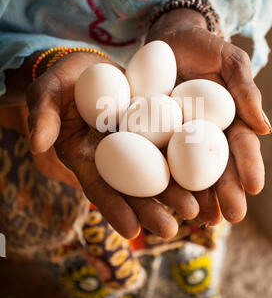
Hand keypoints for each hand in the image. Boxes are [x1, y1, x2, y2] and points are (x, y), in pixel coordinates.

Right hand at [26, 51, 199, 239]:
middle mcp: (114, 157)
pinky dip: (188, 161)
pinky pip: (172, 144)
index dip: (113, 208)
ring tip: (198, 210)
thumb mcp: (46, 92)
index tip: (132, 231)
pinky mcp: (154, 127)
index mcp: (86, 156)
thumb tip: (38, 144)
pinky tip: (207, 176)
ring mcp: (136, 143)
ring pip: (157, 173)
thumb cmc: (61, 80)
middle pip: (133, 188)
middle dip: (152, 209)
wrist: (87, 65)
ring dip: (176, 193)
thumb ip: (43, 115)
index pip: (98, 187)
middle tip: (173, 228)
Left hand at [146, 8, 271, 224]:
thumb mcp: (229, 61)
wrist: (168, 38)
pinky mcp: (150, 136)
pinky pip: (153, 158)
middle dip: (225, 193)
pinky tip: (162, 199)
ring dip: (197, 198)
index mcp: (228, 122)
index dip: (249, 167)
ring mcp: (176, 138)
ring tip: (201, 221)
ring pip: (188, 173)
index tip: (254, 187)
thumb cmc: (204, 47)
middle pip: (216, 169)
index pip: (241, 148)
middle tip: (229, 217)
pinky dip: (160, 180)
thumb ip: (245, 90)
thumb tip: (265, 127)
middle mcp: (203, 136)